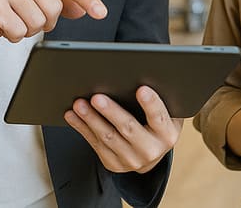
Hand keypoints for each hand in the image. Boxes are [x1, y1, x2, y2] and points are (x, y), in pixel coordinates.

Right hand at [0, 0, 106, 59]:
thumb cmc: (11, 6)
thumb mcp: (40, 0)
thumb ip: (64, 2)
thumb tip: (83, 8)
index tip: (101, 12)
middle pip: (54, 7)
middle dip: (45, 21)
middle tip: (29, 16)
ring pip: (37, 21)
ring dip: (29, 29)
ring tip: (16, 20)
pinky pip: (19, 31)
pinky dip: (14, 35)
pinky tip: (4, 26)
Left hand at [64, 86, 182, 172]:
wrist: (151, 153)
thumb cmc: (157, 124)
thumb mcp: (167, 113)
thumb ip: (158, 100)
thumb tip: (139, 76)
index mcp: (167, 134)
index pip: (159, 117)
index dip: (151, 104)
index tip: (141, 89)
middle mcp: (150, 150)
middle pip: (128, 128)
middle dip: (111, 112)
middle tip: (97, 97)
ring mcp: (131, 159)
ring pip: (107, 137)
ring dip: (91, 119)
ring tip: (80, 104)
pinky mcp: (114, 163)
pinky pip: (95, 144)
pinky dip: (82, 128)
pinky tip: (73, 116)